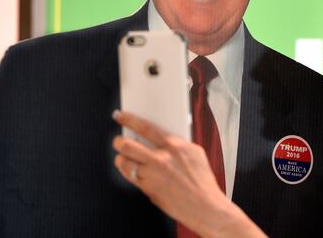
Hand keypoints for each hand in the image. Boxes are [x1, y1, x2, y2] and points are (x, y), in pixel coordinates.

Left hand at [112, 110, 264, 237]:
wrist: (204, 206)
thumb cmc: (202, 180)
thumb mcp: (195, 153)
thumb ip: (177, 143)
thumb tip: (162, 137)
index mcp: (174, 146)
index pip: (145, 127)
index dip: (129, 119)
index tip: (120, 116)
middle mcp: (161, 159)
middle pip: (127, 145)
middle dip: (118, 141)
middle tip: (118, 140)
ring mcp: (152, 175)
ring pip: (124, 162)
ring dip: (121, 158)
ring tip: (123, 157)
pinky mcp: (148, 189)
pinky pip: (129, 177)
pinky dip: (127, 172)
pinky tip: (130, 170)